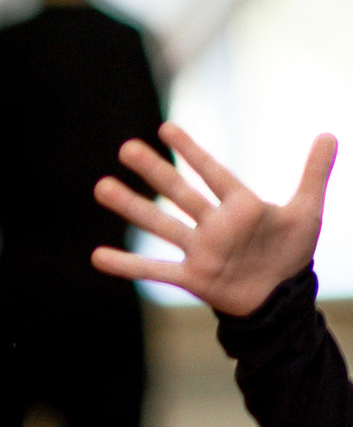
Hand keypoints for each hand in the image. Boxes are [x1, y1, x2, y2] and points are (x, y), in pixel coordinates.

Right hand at [92, 127, 333, 314]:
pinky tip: (98, 255)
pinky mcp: (192, 277)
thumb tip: (329, 134)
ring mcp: (200, 250)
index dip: (191, 151)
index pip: (211, 173)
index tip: (166, 129)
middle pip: (179, 193)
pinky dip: (128, 265)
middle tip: (126, 149)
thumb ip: (314, 173)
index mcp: (238, 205)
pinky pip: (155, 271)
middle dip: (154, 171)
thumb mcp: (307, 211)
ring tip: (102, 187)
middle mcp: (213, 224)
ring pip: (161, 225)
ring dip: (131, 208)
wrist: (280, 297)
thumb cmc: (290, 252)